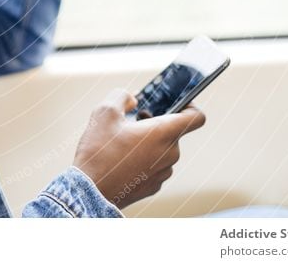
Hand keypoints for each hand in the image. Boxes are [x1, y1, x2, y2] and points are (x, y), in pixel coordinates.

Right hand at [72, 89, 205, 208]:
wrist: (90, 190)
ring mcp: (163, 173)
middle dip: (156, 123)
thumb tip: (132, 99)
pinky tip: (123, 160)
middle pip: (174, 132)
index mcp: (163, 133)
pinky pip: (155, 166)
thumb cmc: (99, 151)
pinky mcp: (153, 187)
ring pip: (164, 150)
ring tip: (124, 143)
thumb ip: (122, 96)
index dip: (190, 105)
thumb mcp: (105, 112)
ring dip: (149, 142)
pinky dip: (144, 160)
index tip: (178, 103)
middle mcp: (169, 154)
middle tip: (134, 121)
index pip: (196, 117)